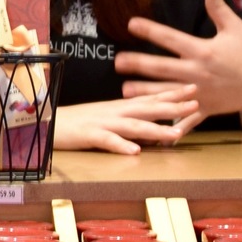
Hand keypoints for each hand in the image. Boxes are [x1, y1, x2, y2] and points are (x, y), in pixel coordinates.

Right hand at [54, 90, 204, 154]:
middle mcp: (114, 112)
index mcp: (119, 107)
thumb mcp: (106, 120)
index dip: (172, 94)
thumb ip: (127, 124)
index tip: (194, 89)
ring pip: (133, 126)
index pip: (150, 99)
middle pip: (148, 108)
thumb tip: (151, 132)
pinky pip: (107, 141)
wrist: (46, 123)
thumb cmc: (77, 123)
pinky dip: (121, 145)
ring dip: (155, 129)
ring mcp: (102, 122)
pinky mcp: (88, 135)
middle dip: (173, 106)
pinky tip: (135, 152)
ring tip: (176, 134)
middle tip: (196, 103)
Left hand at [117, 0, 241, 132]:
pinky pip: (185, 119)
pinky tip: (154, 131)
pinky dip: (171, 127)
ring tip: (123, 92)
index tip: (131, 23)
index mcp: (203, 51)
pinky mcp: (205, 109)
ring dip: (145, 93)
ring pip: (167, 94)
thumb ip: (219, 8)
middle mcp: (198, 72)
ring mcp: (200, 93)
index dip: (150, 30)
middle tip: (117, 61)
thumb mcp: (236, 28)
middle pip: (162, 68)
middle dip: (138, 64)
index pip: (171, 38)